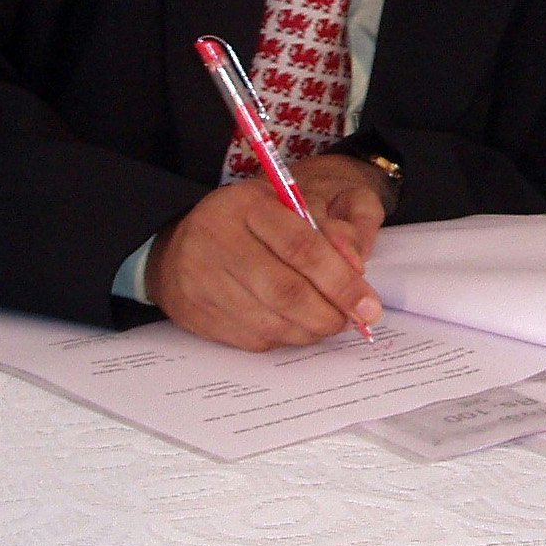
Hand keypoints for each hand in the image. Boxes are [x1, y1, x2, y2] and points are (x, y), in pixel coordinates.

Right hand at [145, 153, 389, 351]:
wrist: (176, 246)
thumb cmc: (248, 224)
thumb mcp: (289, 207)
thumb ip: (330, 230)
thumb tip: (357, 269)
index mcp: (247, 206)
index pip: (302, 247)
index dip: (341, 281)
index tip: (369, 305)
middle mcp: (218, 241)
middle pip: (286, 291)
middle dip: (330, 313)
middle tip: (354, 320)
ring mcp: (202, 281)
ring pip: (271, 321)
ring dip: (310, 330)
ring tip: (329, 322)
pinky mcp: (196, 315)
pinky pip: (252, 339)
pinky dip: (285, 338)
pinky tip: (297, 326)